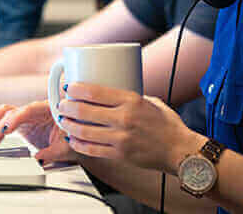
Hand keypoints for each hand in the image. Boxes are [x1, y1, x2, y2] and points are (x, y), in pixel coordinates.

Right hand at [0, 101, 79, 164]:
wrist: (76, 138)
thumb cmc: (74, 138)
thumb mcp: (67, 147)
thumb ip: (53, 152)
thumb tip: (39, 159)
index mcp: (49, 109)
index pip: (29, 110)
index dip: (15, 118)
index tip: (6, 128)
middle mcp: (36, 110)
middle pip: (14, 111)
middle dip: (0, 123)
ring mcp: (28, 116)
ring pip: (7, 111)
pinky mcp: (22, 123)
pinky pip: (6, 117)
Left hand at [57, 82, 205, 172]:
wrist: (180, 150)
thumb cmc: (166, 125)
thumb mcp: (149, 101)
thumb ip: (129, 98)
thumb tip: (109, 92)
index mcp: (131, 100)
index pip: (94, 91)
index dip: (76, 89)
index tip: (68, 88)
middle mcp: (124, 118)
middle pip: (84, 111)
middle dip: (67, 107)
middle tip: (62, 105)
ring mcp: (121, 138)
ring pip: (84, 131)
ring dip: (69, 126)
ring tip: (64, 122)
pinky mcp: (120, 154)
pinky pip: (91, 149)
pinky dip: (78, 144)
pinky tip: (73, 139)